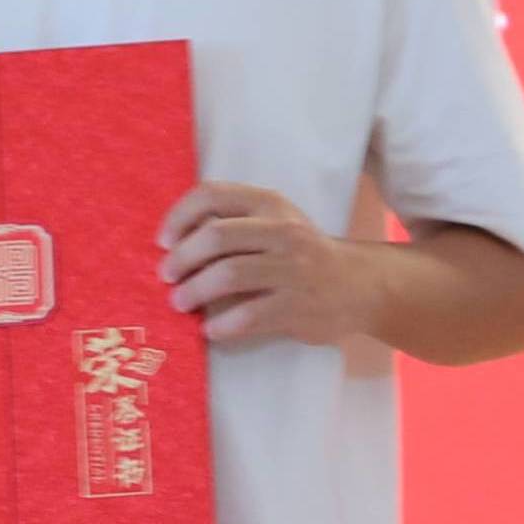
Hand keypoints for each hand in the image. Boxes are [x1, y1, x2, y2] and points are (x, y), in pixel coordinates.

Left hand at [160, 183, 376, 350]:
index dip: (179, 216)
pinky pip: (248, 316)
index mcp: (270, 204)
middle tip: (167, 276)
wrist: (360, 285)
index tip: (163, 241)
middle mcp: (283, 231)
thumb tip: (175, 237)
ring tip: (179, 302)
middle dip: (181, 258)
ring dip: (194, 291)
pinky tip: (210, 330)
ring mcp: (293, 270)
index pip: (212, 194)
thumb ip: (235, 221)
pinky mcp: (297, 307)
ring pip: (228, 274)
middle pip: (216, 236)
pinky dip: (221, 325)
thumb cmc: (303, 253)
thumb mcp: (275, 223)